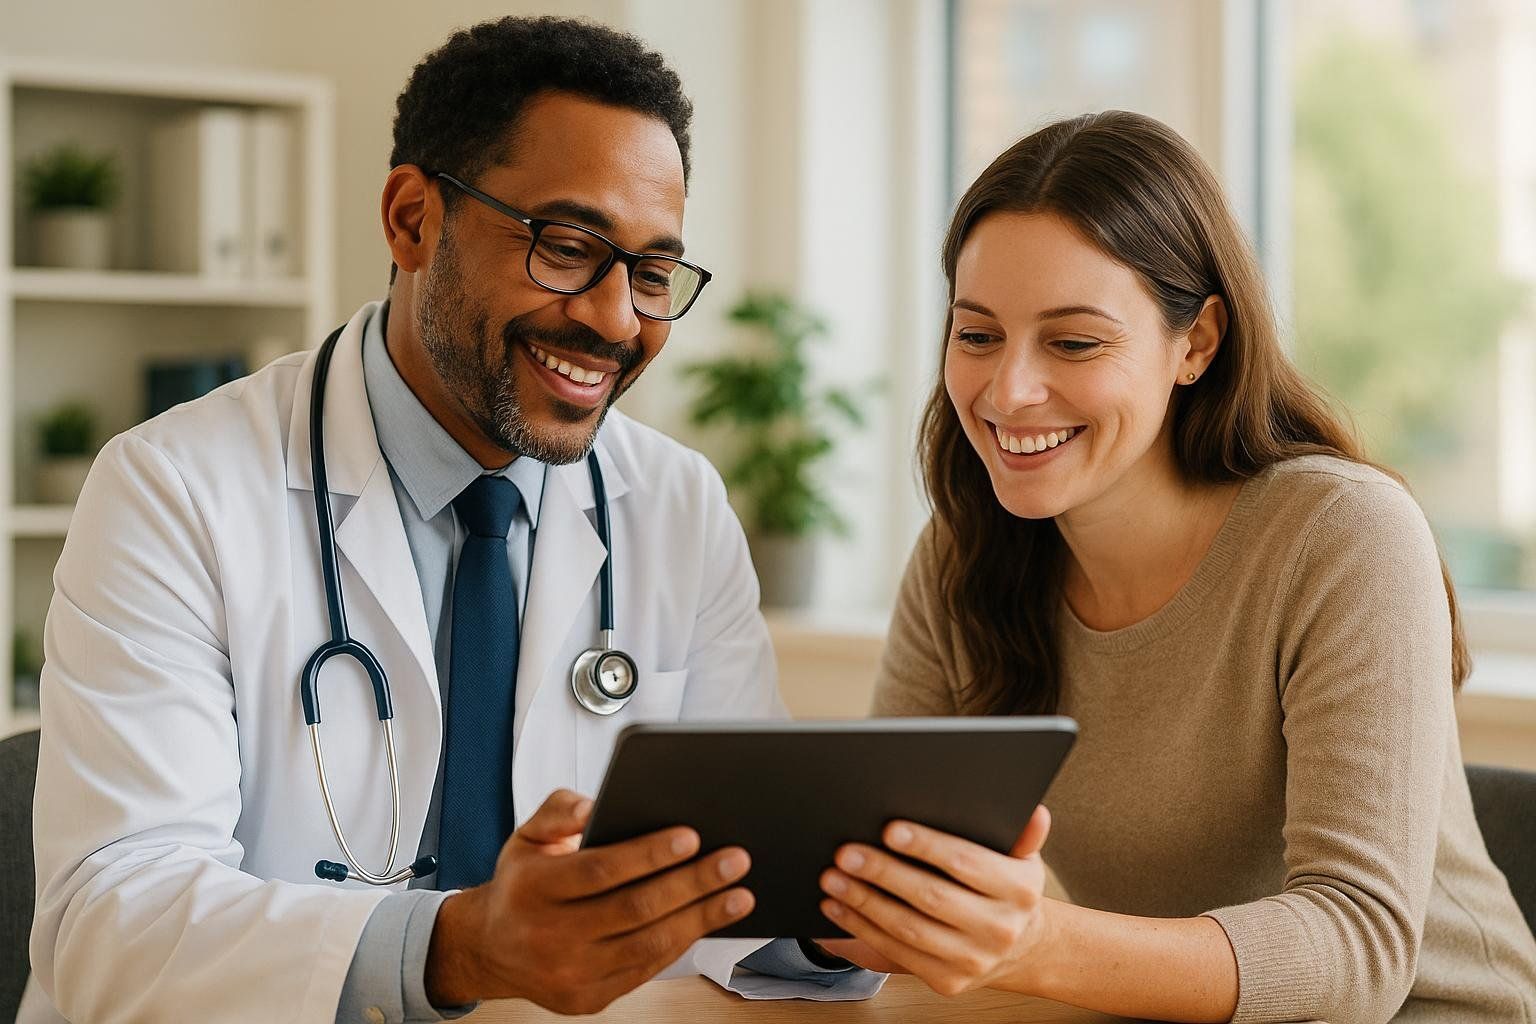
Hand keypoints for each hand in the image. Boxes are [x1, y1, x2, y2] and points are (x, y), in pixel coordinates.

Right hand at [425, 789, 753, 1013]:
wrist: (491, 947)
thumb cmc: (522, 883)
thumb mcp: (528, 836)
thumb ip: (560, 810)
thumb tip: (596, 806)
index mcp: (533, 889)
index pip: (600, 870)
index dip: (649, 854)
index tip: (691, 836)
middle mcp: (548, 937)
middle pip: (634, 909)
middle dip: (692, 883)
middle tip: (734, 860)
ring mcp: (569, 973)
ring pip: (647, 945)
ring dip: (700, 918)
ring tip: (739, 894)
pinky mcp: (587, 998)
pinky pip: (645, 970)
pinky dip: (682, 944)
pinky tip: (708, 921)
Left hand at [815, 805, 1051, 996]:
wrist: (1022, 948)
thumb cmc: (1008, 890)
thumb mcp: (1023, 858)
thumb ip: (1022, 834)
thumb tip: (1033, 810)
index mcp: (1019, 889)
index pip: (966, 862)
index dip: (926, 845)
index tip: (890, 830)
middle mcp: (999, 929)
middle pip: (931, 897)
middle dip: (882, 872)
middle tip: (846, 852)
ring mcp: (972, 960)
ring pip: (908, 929)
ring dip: (863, 902)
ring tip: (833, 879)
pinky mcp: (947, 981)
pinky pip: (896, 953)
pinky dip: (861, 928)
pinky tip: (838, 908)